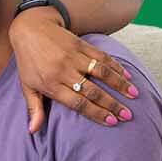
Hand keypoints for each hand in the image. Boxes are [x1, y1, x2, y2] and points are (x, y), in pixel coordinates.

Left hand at [10, 7, 138, 133]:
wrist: (31, 29)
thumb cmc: (28, 62)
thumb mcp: (27, 86)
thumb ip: (34, 109)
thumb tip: (32, 132)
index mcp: (51, 85)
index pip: (77, 103)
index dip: (95, 113)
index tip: (111, 122)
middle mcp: (64, 72)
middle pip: (93, 91)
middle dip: (112, 104)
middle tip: (127, 115)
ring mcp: (74, 57)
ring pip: (102, 73)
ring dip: (120, 85)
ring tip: (134, 96)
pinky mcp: (82, 45)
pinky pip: (102, 57)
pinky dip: (116, 67)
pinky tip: (128, 76)